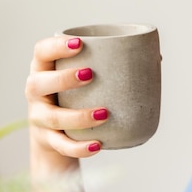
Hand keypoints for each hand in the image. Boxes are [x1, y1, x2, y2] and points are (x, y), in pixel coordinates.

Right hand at [25, 36, 107, 157]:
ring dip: (78, 116)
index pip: (41, 52)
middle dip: (63, 79)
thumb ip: (107, 66)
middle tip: (90, 75)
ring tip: (104, 113)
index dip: (56, 46)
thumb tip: (155, 57)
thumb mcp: (79, 80)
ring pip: (53, 118)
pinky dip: (79, 147)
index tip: (80, 43)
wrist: (54, 136)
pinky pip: (62, 145)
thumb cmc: (73, 97)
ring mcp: (39, 118)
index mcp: (42, 70)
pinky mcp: (48, 141)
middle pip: (38, 84)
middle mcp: (35, 93)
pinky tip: (97, 145)